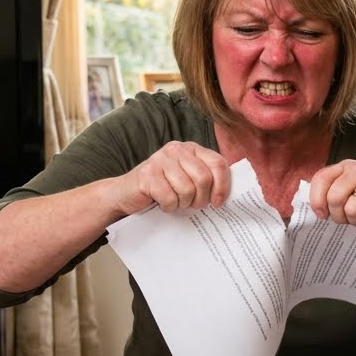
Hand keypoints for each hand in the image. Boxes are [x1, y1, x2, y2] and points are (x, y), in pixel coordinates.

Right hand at [114, 141, 229, 214]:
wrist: (126, 193)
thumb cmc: (163, 188)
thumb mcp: (188, 178)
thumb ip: (207, 179)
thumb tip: (229, 194)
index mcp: (192, 148)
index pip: (218, 164)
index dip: (222, 186)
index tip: (219, 202)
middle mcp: (177, 149)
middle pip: (204, 179)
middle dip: (202, 199)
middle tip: (193, 205)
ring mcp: (160, 160)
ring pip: (188, 189)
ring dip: (184, 203)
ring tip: (176, 202)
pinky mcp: (147, 174)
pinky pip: (170, 197)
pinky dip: (169, 206)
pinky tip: (163, 203)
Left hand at [308, 159, 355, 235]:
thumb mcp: (350, 196)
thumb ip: (330, 196)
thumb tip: (302, 211)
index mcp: (346, 167)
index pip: (320, 179)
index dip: (317, 200)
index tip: (322, 215)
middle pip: (334, 197)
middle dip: (339, 216)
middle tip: (350, 219)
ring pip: (352, 209)